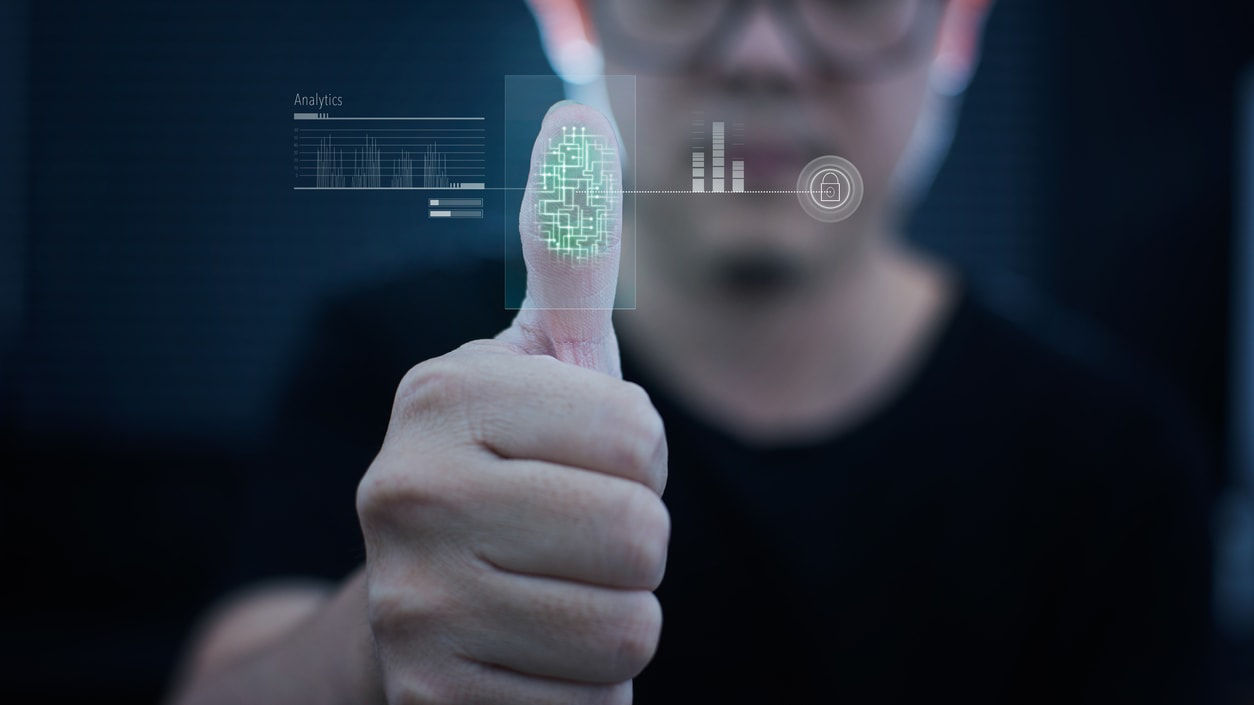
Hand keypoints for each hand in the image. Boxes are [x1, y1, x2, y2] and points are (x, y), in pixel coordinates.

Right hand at [356, 102, 668, 704]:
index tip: (574, 463)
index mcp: (442, 395)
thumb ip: (567, 255)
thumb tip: (580, 115)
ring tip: (545, 598)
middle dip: (629, 544)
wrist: (403, 619)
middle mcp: (405, 493)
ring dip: (610, 621)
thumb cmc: (503, 478)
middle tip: (563, 539)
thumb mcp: (536, 367)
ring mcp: (413, 611)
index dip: (634, 460)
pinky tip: (524, 663)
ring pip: (628, 632)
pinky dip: (581, 693)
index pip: (642, 438)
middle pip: (641, 539)